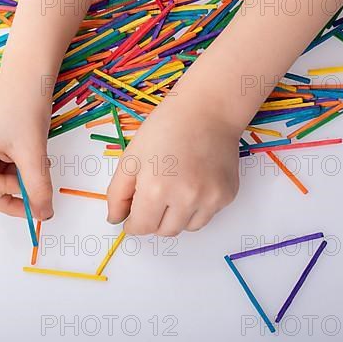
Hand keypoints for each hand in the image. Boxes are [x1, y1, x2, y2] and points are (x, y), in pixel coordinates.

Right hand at [0, 75, 53, 219]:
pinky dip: (17, 164)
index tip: (34, 199)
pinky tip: (28, 150)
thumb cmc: (26, 106)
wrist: (29, 73)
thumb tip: (43, 215)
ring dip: (19, 174)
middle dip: (15, 186)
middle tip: (37, 175)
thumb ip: (38, 188)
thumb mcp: (33, 153)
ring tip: (34, 156)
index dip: (9, 200)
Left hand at [106, 96, 240, 236]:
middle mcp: (185, 199)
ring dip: (177, 217)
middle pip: (165, 231)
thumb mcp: (131, 157)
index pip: (142, 228)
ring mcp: (210, 198)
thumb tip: (115, 220)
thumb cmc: (166, 128)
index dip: (134, 224)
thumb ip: (118, 193)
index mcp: (156, 189)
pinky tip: (195, 182)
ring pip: (187, 227)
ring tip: (175, 188)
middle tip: (154, 198)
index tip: (133, 217)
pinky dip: (197, 207)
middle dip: (154, 221)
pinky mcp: (227, 195)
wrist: (208, 110)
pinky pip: (207, 215)